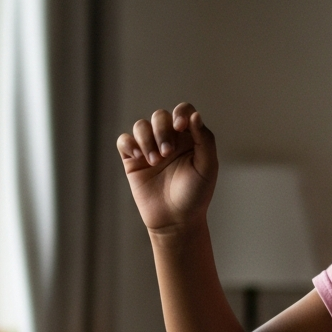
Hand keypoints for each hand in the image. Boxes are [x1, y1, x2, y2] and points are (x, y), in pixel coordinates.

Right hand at [116, 103, 217, 233]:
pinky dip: (129, 144)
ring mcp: (150, 149)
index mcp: (190, 138)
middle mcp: (169, 139)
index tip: (180, 127)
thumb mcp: (207, 167)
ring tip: (154, 161)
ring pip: (141, 126)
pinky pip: (124, 141)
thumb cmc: (196, 195)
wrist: (176, 220)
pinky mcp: (133, 160)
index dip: (180, 113)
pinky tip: (138, 157)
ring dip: (146, 139)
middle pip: (160, 116)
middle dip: (162, 130)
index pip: (184, 111)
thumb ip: (205, 140)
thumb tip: (195, 115)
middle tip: (167, 153)